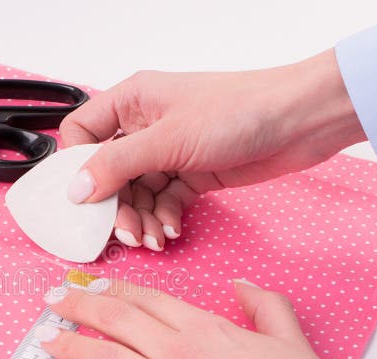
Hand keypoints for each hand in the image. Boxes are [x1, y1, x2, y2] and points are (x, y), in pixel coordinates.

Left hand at [28, 278, 346, 358]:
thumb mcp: (290, 338)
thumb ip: (264, 305)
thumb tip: (241, 286)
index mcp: (205, 328)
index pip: (146, 300)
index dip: (112, 290)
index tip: (89, 285)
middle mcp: (177, 352)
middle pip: (115, 319)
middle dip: (78, 305)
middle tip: (52, 300)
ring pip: (103, 357)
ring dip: (66, 345)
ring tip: (41, 339)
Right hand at [60, 49, 365, 250]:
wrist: (301, 121)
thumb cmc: (239, 110)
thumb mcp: (167, 139)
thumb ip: (117, 165)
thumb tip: (75, 189)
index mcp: (132, 101)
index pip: (82, 133)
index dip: (77, 166)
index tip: (84, 199)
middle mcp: (146, 125)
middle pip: (109, 173)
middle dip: (115, 206)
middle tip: (125, 233)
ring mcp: (169, 151)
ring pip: (137, 193)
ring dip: (141, 219)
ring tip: (153, 239)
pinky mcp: (192, 173)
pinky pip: (164, 202)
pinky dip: (165, 218)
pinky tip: (172, 230)